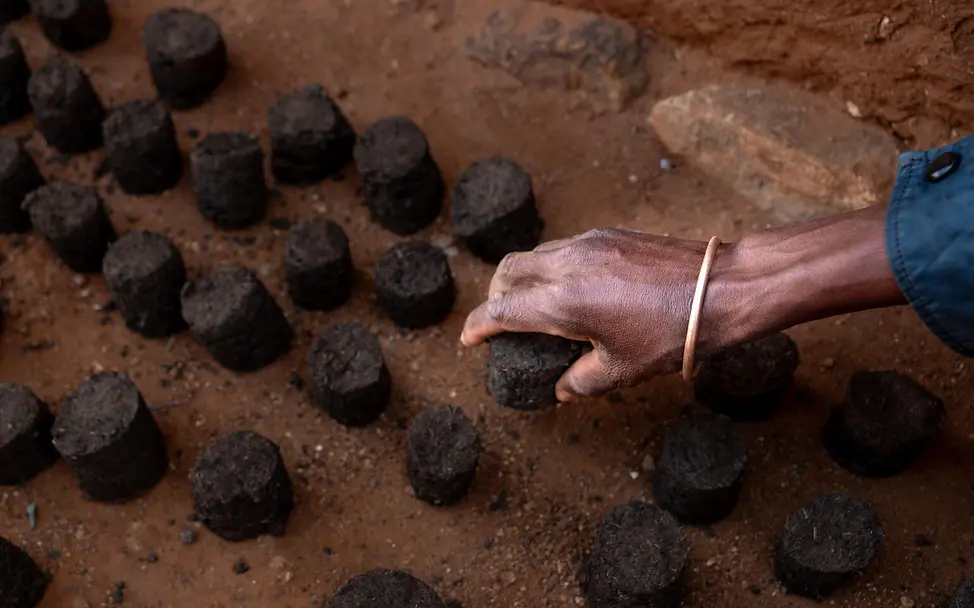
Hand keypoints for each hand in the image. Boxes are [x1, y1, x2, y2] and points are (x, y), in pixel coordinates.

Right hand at [461, 228, 751, 401]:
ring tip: (536, 305)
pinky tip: (572, 288)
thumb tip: (561, 389)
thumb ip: (581, 382)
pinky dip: (550, 267)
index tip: (469, 340)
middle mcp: (566, 266)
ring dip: (522, 279)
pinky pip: (561, 247)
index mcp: (563, 303)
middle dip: (495, 297)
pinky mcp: (607, 235)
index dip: (478, 326)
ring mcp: (587, 244)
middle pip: (506, 272)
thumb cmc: (673, 333)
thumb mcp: (622, 370)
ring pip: (533, 255)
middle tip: (501, 322)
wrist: (719, 289)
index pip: (501, 310)